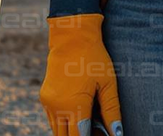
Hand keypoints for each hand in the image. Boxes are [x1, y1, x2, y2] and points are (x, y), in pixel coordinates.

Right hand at [39, 12, 122, 135]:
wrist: (71, 36)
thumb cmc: (94, 58)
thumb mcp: (108, 84)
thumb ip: (112, 112)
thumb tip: (118, 134)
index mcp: (74, 105)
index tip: (102, 135)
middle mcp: (57, 107)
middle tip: (97, 130)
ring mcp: (48, 103)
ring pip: (57, 131)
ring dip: (72, 131)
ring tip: (90, 123)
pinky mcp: (44, 98)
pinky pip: (53, 119)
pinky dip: (65, 122)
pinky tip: (79, 114)